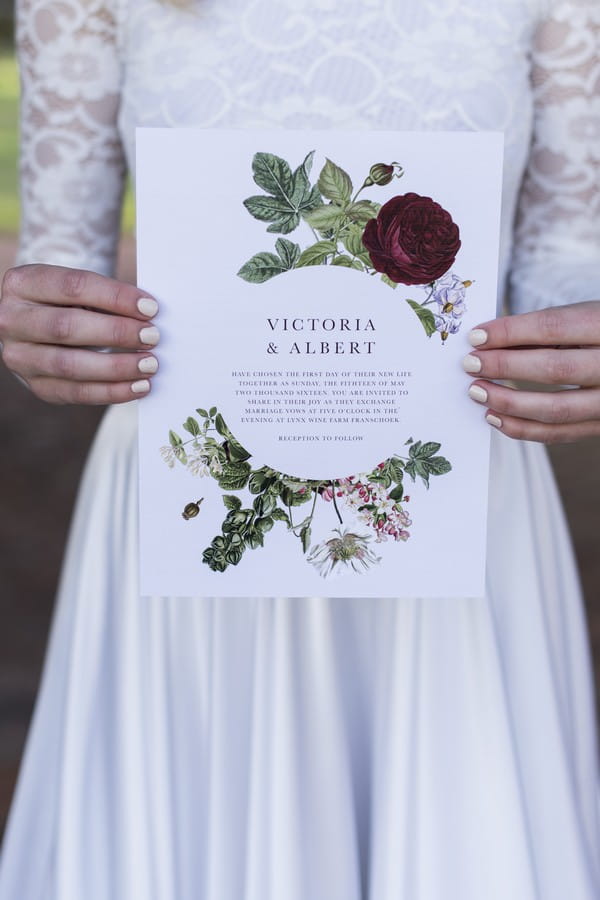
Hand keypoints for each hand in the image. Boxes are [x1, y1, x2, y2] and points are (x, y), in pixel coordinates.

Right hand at [0, 264, 159, 403]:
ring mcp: (19, 356)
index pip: (73, 287)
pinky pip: (75, 393)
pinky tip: (138, 386)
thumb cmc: (68, 302)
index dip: (115, 297)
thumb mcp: (78, 289)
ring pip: (69, 365)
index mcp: (22, 284)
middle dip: (116, 333)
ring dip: (116, 367)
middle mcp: (11, 320)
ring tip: (149, 364)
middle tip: (152, 336)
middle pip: (66, 327)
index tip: (150, 308)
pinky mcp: (35, 385)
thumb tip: (150, 316)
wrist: (38, 324)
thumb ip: (107, 298)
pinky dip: (111, 392)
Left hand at [463, 301, 599, 442]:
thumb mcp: (579, 318)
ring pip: (556, 409)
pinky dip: (523, 428)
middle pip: (555, 369)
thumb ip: (540, 331)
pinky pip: (559, 433)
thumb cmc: (599, 332)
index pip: (554, 327)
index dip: (511, 332)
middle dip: (505, 367)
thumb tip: (487, 343)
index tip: (476, 337)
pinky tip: (495, 417)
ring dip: (509, 403)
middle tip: (470, 364)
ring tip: (477, 392)